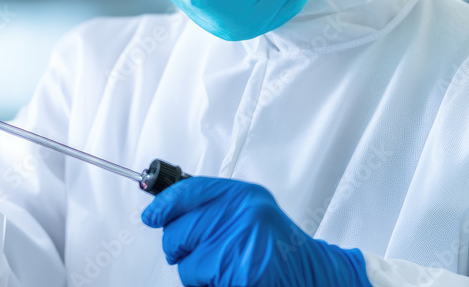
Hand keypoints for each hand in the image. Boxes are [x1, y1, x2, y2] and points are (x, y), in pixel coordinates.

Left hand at [142, 177, 371, 286]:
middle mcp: (242, 214)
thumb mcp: (251, 214)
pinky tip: (230, 280)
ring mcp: (241, 244)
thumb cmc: (281, 249)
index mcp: (243, 196)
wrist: (317, 276)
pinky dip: (208, 285)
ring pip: (187, 264)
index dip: (164, 205)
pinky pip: (200, 283)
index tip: (151, 215)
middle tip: (197, 253)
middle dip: (179, 247)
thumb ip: (214, 208)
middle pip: (178, 231)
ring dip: (197, 272)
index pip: (188, 192)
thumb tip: (164, 210)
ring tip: (224, 269)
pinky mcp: (241, 275)